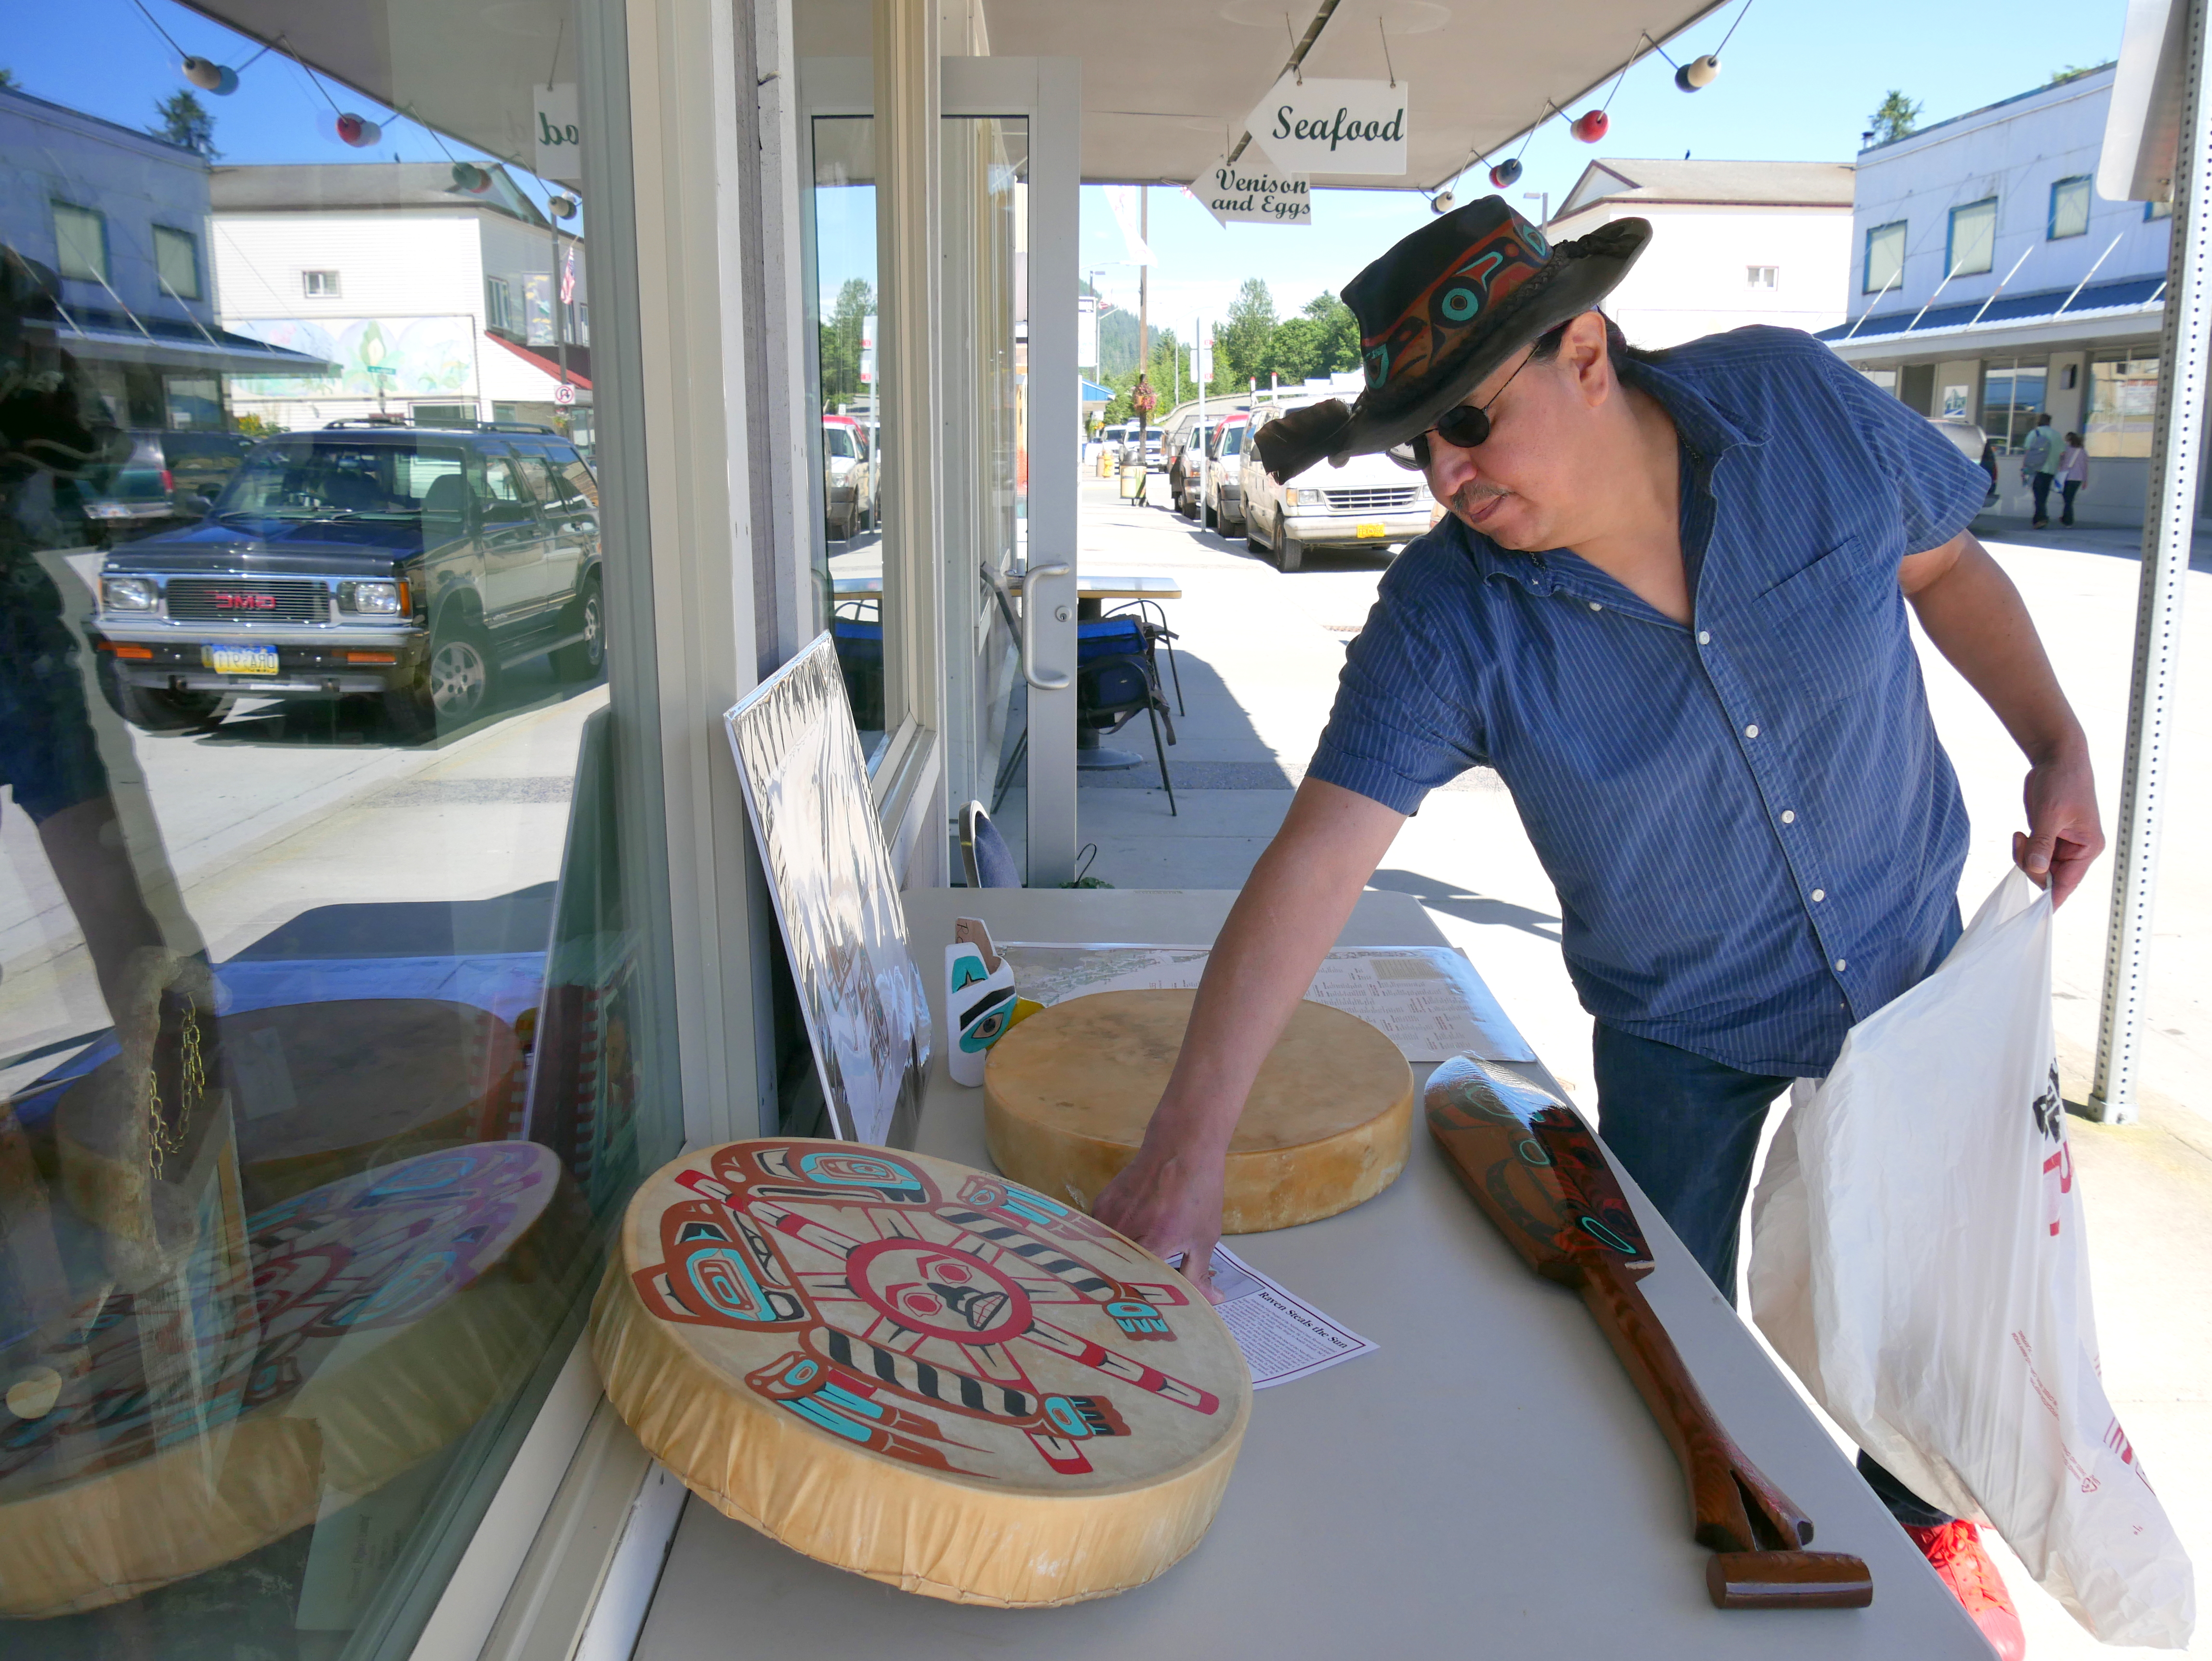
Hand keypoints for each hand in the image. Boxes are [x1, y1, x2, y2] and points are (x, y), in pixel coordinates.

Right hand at [1092, 1137, 1228, 1303]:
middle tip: (1135, 1302)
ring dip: (1115, 1266)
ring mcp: (1107, 1217)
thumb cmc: (1198, 1191)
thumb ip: (1199, 1274)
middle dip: (1125, 1290)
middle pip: (1116, 1276)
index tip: (1149, 1314)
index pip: (1139, 1289)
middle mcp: (1123, 1233)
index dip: (1144, 1303)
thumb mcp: (1204, 1236)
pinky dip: (1111, 1244)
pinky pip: (1099, 1235)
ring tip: (1125, 1276)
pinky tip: (1124, 1244)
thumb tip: (1211, 1301)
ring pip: (1102, 1256)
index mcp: (1152, 1244)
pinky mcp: (1099, 1205)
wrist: (1181, 1146)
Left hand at [2016, 745, 2103, 906]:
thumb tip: (2035, 870)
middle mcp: (2077, 851)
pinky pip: (2033, 855)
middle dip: (2030, 867)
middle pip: (2049, 878)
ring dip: (2024, 856)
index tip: (2034, 916)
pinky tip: (2020, 832)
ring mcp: (2062, 845)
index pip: (2067, 884)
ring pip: (2038, 867)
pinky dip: (2023, 849)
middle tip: (2020, 842)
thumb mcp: (2049, 814)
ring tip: (2021, 834)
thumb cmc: (2061, 782)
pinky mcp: (2049, 837)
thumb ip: (2042, 843)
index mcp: (2087, 848)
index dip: (2050, 899)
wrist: (2057, 759)